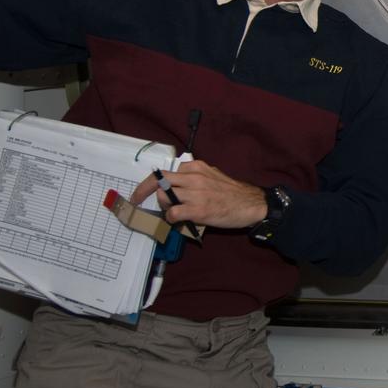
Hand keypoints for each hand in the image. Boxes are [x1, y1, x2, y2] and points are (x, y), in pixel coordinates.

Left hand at [129, 160, 267, 229]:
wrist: (251, 204)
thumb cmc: (233, 192)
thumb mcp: (214, 175)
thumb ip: (196, 177)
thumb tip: (178, 186)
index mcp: (197, 167)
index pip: (168, 172)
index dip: (154, 182)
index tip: (145, 189)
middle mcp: (194, 177)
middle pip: (159, 180)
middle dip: (143, 190)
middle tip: (136, 200)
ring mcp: (196, 193)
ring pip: (164, 196)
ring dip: (164, 206)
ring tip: (173, 211)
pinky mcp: (198, 210)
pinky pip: (173, 212)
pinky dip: (171, 217)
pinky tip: (177, 219)